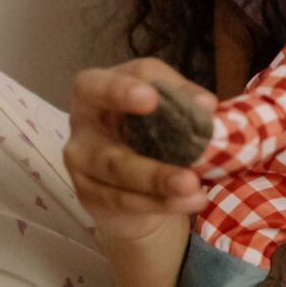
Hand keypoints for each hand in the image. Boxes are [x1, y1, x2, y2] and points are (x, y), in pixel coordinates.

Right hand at [63, 59, 213, 240]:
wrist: (139, 179)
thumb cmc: (154, 127)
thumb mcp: (169, 105)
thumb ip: (184, 98)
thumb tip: (205, 105)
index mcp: (95, 91)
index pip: (96, 85)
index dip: (120, 89)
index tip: (151, 97)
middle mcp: (82, 124)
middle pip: (108, 138)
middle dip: (144, 144)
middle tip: (184, 153)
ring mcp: (80, 161)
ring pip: (117, 170)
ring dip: (157, 179)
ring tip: (193, 185)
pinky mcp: (89, 193)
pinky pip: (122, 199)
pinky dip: (159, 201)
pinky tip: (189, 201)